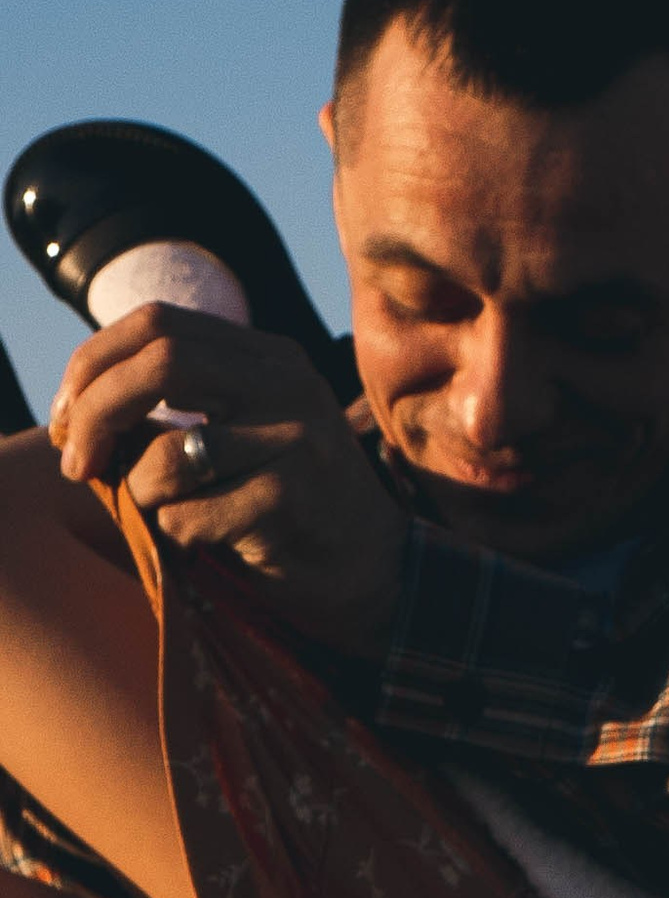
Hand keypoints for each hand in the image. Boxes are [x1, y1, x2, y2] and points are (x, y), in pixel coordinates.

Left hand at [50, 305, 406, 652]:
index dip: (92, 364)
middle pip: (160, 362)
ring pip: (168, 455)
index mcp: (267, 357)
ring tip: (162, 519)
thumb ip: (172, 413)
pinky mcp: (295, 499)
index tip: (65, 418)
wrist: (375, 575)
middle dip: (96, 414)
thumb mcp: (235, 439)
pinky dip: (176, 539)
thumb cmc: (286, 511)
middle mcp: (287, 383)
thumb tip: (77, 412)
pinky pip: (191, 516)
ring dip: (141, 497)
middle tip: (75, 464)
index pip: (156, 323)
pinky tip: (204, 549)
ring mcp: (298, 439)